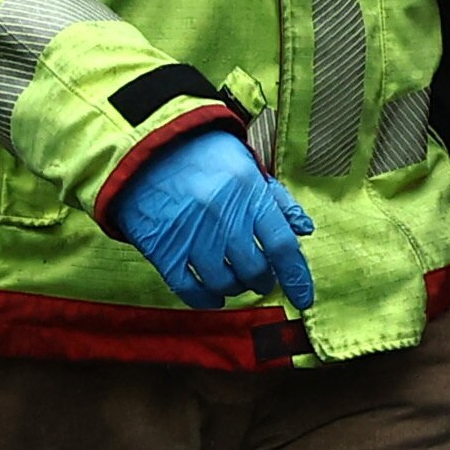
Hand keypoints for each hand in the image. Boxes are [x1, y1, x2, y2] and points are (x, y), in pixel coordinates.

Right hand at [107, 126, 315, 309]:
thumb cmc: (203, 156)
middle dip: (264, 280)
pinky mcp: (163, 249)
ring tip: (238, 280)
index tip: (304, 298)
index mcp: (248, 191)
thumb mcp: (247, 165)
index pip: (282, 244)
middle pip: (255, 268)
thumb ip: (278, 199)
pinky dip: (206, 299)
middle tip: (264, 277)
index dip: (297, 277)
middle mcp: (222, 216)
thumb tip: (305, 229)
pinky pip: (188, 288)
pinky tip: (214, 296)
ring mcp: (191, 235)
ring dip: (236, 288)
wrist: (145, 151)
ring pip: (224, 282)